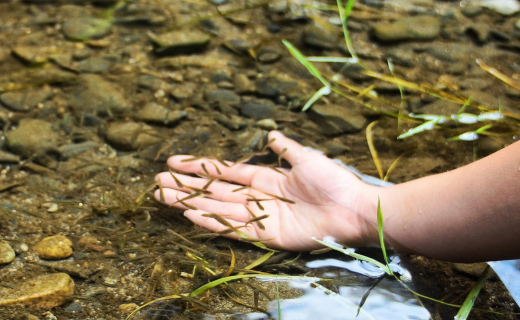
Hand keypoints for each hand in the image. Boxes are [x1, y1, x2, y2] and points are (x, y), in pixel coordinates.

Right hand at [154, 131, 379, 250]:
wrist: (354, 210)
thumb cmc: (333, 182)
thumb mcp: (307, 158)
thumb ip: (286, 148)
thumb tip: (271, 134)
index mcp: (267, 178)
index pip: (225, 172)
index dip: (200, 166)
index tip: (174, 161)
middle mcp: (258, 197)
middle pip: (214, 191)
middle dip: (186, 186)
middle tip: (157, 182)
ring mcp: (260, 217)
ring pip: (217, 208)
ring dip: (190, 202)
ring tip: (163, 196)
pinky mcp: (267, 235)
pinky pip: (234, 228)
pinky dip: (211, 221)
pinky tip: (190, 213)